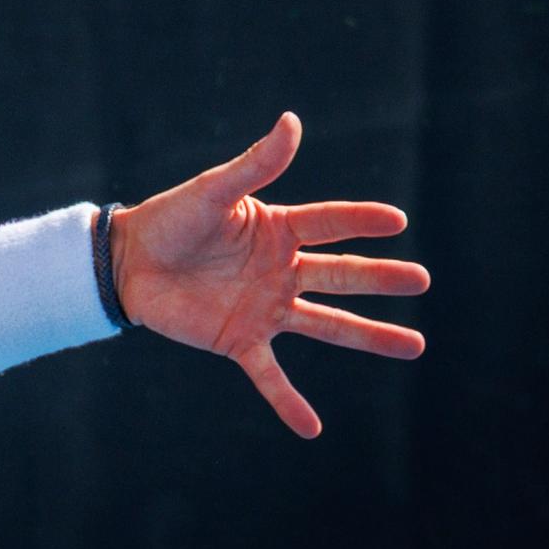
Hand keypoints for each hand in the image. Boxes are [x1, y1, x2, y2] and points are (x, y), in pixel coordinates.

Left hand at [108, 112, 428, 438]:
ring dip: (370, 337)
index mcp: (277, 229)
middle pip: (342, 275)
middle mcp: (281, 270)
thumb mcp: (214, 190)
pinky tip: (312, 428)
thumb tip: (292, 120)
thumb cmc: (170, 219)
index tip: (397, 221)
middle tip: (423, 280)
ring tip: (416, 346)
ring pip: (328, 325)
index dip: (361, 220)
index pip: (330, 223)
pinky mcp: (239, 340)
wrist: (125, 261)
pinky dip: (289, 402)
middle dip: (382, 278)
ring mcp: (265, 307)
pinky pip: (270, 376)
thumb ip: (255, 165)